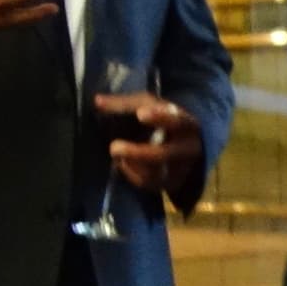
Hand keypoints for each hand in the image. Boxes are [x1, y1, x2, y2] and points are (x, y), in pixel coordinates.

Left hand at [92, 91, 206, 192]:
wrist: (183, 147)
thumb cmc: (163, 121)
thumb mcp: (150, 106)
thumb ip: (126, 104)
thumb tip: (98, 101)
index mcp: (187, 126)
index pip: (178, 122)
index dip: (160, 118)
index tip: (140, 114)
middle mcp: (188, 150)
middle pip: (163, 155)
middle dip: (136, 153)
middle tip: (113, 147)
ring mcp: (180, 170)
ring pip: (153, 173)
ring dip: (130, 164)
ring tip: (116, 154)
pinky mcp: (169, 184)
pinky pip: (146, 183)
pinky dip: (130, 173)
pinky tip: (122, 163)